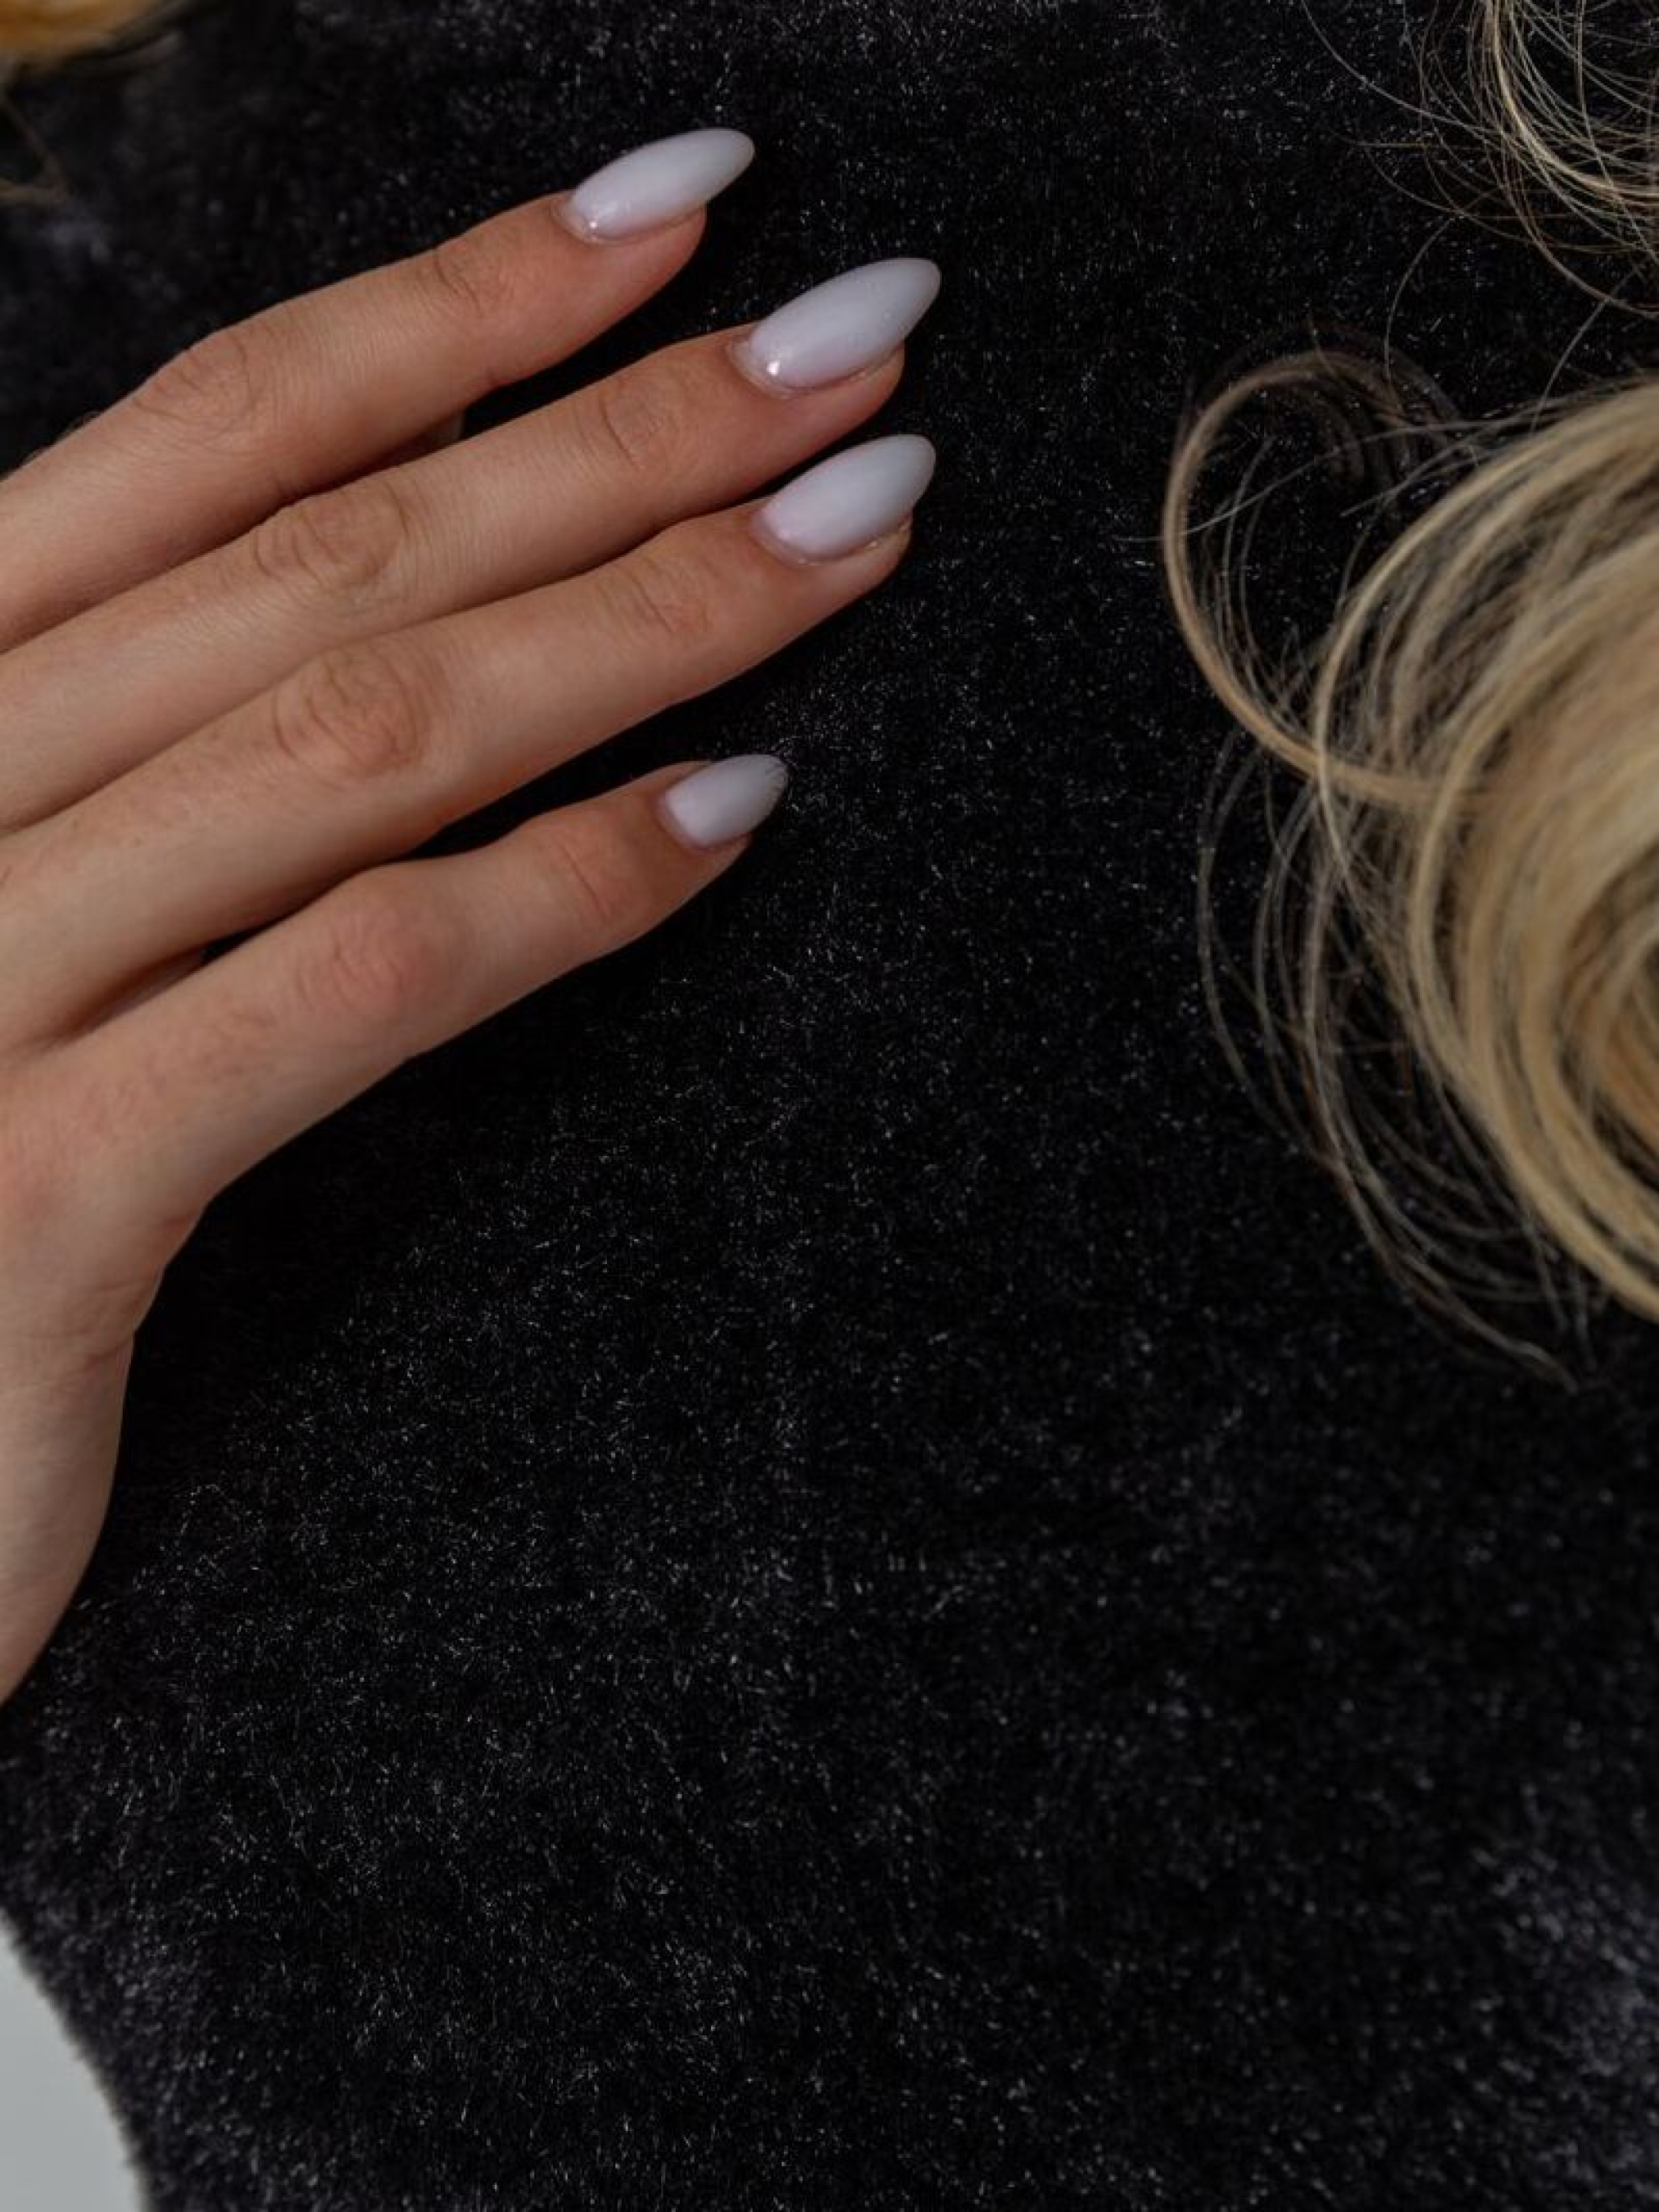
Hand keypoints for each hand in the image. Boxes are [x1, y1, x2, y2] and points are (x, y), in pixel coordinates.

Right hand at [0, 127, 938, 1703]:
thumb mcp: (21, 908)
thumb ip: (158, 743)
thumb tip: (429, 568)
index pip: (215, 434)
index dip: (460, 303)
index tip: (686, 212)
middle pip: (323, 555)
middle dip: (617, 432)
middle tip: (860, 342)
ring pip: (349, 736)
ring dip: (638, 617)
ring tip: (858, 525)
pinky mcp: (32, 1192)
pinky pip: (339, 988)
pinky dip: (551, 895)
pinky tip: (731, 813)